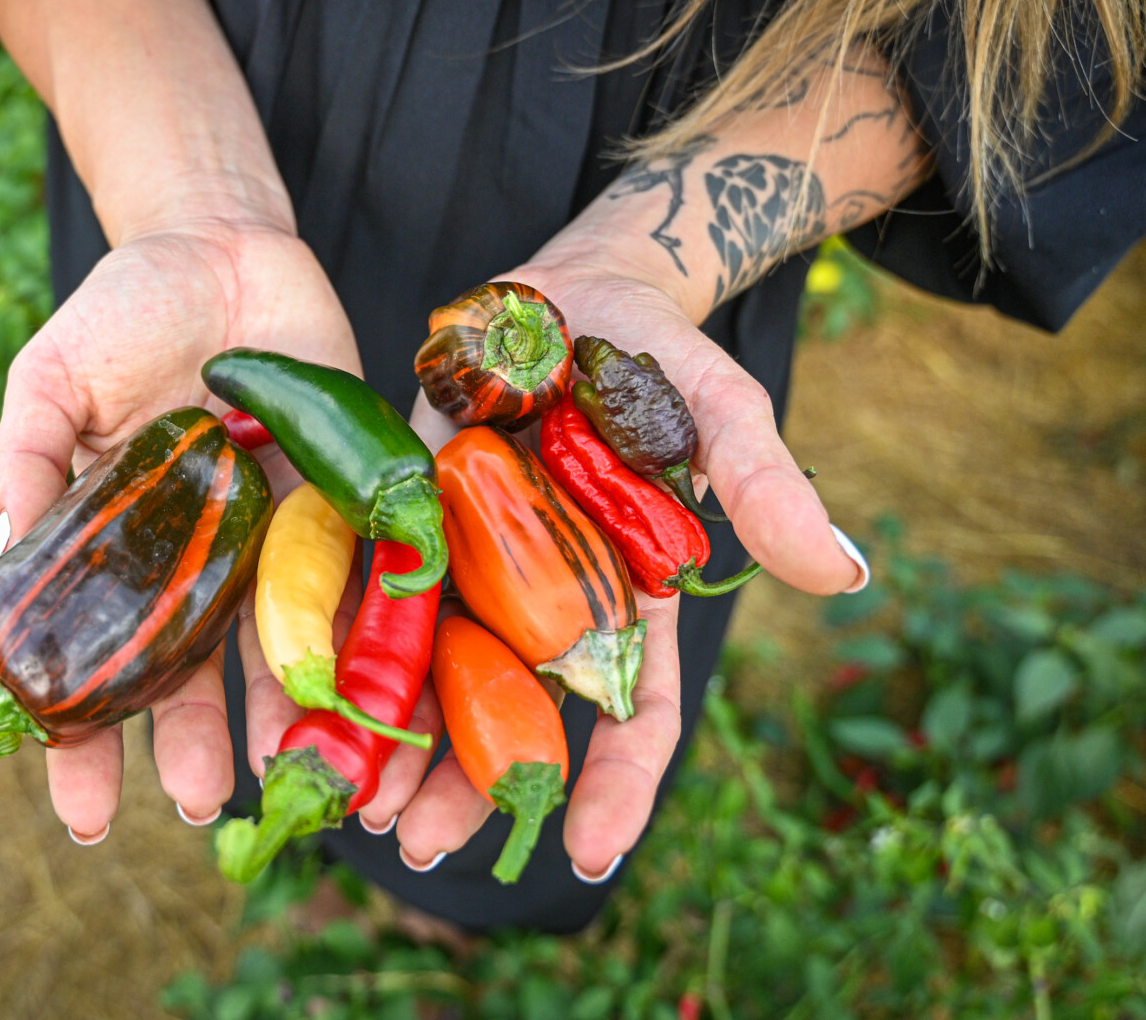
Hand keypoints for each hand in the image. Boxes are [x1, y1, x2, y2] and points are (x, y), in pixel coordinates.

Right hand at [0, 219, 358, 840]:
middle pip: (187, 672)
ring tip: (292, 776)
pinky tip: (371, 687)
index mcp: (116, 546)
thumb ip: (30, 458)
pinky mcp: (336, 500)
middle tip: (198, 805)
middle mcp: (191, 560)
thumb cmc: (122, 310)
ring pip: (274, 646)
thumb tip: (7, 547)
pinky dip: (364, 632)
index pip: (91, 659)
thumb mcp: (52, 378)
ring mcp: (266, 537)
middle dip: (192, 746)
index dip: (80, 739)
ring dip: (284, 714)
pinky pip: (353, 578)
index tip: (79, 813)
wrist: (221, 246)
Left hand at [394, 267, 865, 877]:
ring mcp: (472, 568)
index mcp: (628, 600)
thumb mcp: (719, 411)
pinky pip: (373, 601)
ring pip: (435, 679)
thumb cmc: (655, 356)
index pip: (633, 714)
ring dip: (398, 746)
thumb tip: (848, 573)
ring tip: (356, 805)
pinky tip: (302, 700)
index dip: (615, 787)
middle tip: (421, 847)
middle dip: (473, 788)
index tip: (586, 857)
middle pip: (515, 717)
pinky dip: (341, 652)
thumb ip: (764, 487)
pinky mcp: (408, 525)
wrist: (561, 294)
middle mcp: (544, 602)